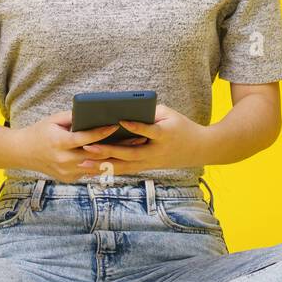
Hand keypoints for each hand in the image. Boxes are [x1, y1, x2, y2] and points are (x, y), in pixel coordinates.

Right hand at [10, 108, 136, 182]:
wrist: (23, 153)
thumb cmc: (40, 131)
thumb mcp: (54, 120)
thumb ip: (74, 117)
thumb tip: (95, 113)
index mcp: (59, 143)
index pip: (85, 138)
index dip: (102, 132)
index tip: (117, 125)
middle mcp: (64, 160)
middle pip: (96, 155)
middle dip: (117, 147)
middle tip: (136, 139)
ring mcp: (66, 172)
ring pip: (96, 166)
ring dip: (114, 158)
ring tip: (133, 149)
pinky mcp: (68, 178)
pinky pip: (89, 171)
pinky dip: (102, 164)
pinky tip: (119, 158)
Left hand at [76, 104, 205, 174]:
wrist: (198, 149)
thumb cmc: (181, 126)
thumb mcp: (169, 115)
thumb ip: (148, 113)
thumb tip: (124, 111)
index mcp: (165, 135)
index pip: (150, 131)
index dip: (136, 127)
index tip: (121, 121)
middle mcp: (156, 152)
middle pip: (130, 153)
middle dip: (107, 151)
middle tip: (87, 147)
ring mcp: (150, 162)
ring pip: (124, 166)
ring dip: (103, 166)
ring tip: (82, 164)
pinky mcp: (146, 167)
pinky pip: (125, 169)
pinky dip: (109, 170)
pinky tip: (92, 171)